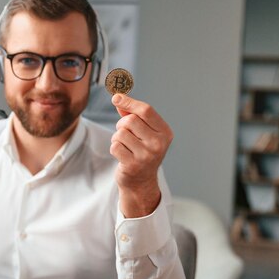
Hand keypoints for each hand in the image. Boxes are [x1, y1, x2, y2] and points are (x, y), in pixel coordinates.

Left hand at [110, 94, 172, 217]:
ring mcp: (147, 156)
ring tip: (124, 145)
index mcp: (165, 133)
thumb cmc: (141, 151)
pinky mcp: (133, 165)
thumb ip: (132, 114)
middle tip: (124, 133)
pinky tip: (121, 154)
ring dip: (116, 137)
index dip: (129, 102)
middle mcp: (159, 144)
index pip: (146, 110)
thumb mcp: (143, 132)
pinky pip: (115, 146)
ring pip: (120, 133)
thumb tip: (118, 98)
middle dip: (121, 124)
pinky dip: (114, 148)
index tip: (116, 97)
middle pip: (131, 120)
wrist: (141, 181)